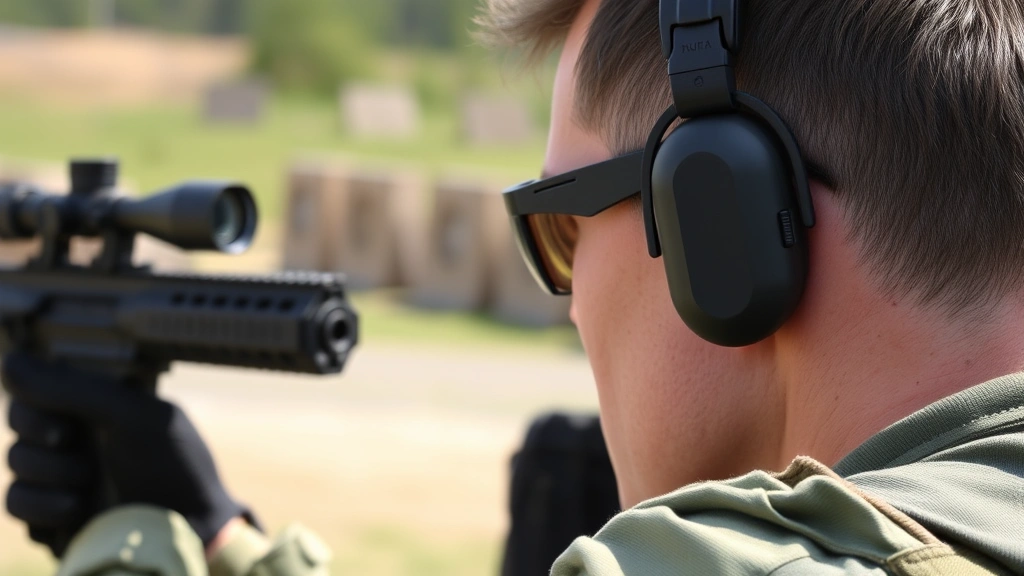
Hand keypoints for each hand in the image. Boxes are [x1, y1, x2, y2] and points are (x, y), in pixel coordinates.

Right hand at [2, 352, 252, 555]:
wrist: (187, 529)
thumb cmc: (173, 465)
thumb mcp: (133, 415)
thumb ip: (72, 388)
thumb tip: (10, 361)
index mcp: (96, 403)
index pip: (37, 386)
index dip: (36, 400)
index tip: (64, 418)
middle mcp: (76, 435)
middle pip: (18, 421)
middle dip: (42, 435)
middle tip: (70, 443)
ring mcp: (61, 474)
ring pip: (15, 462)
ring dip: (51, 472)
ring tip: (89, 484)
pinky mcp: (50, 515)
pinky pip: (16, 503)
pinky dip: (43, 506)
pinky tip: (76, 510)